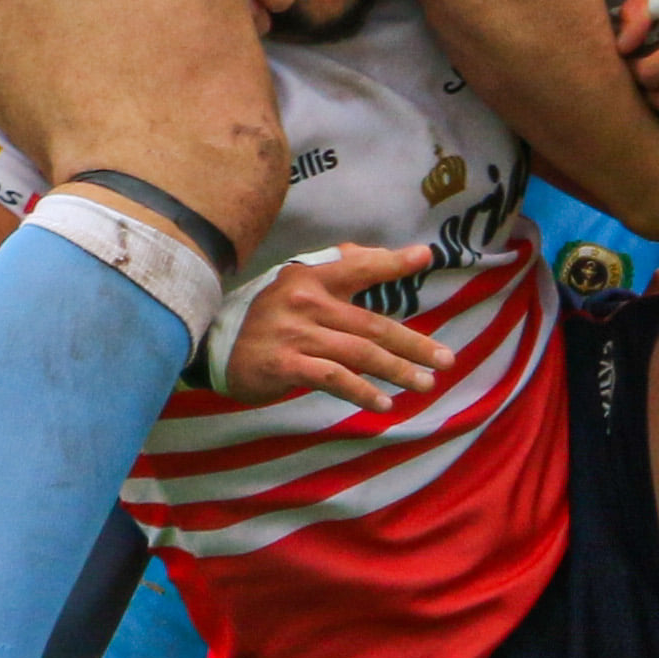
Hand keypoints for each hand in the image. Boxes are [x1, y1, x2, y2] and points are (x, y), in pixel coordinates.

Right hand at [225, 244, 454, 411]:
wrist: (212, 344)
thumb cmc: (267, 316)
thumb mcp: (297, 283)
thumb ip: (340, 268)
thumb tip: (389, 254)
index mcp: (310, 276)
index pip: (358, 265)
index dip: (392, 261)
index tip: (425, 256)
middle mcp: (305, 300)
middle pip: (372, 325)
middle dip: (414, 344)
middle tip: (446, 360)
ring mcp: (295, 333)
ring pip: (359, 353)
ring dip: (397, 371)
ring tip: (425, 384)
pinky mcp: (284, 364)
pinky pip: (333, 378)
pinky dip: (361, 392)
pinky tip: (383, 403)